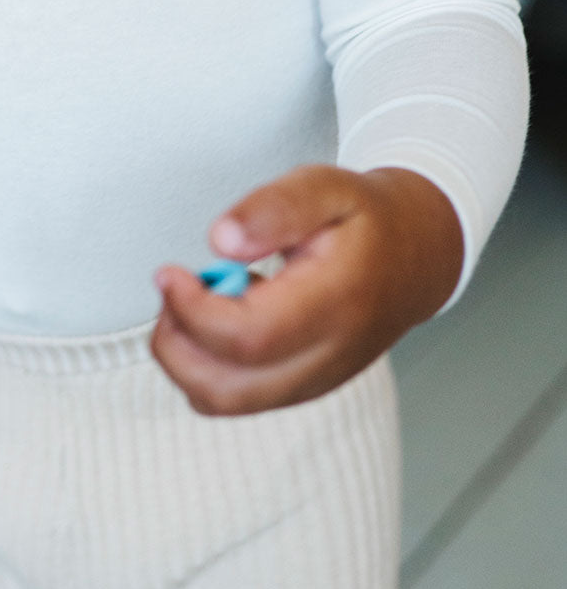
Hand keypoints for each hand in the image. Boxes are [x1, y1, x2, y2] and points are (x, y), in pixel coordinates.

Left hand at [150, 164, 463, 415]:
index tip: (170, 272)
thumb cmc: (366, 219)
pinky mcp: (302, 388)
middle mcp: (329, 356)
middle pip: (227, 388)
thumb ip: (274, 208)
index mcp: (337, 303)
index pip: (249, 337)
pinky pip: (235, 398)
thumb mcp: (326, 187)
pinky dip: (205, 366)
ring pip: (224, 402)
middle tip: (172, 287)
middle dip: (175, 343)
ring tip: (192, 300)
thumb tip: (220, 242)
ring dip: (184, 358)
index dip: (193, 311)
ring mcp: (316, 381)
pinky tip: (219, 317)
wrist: (417, 254)